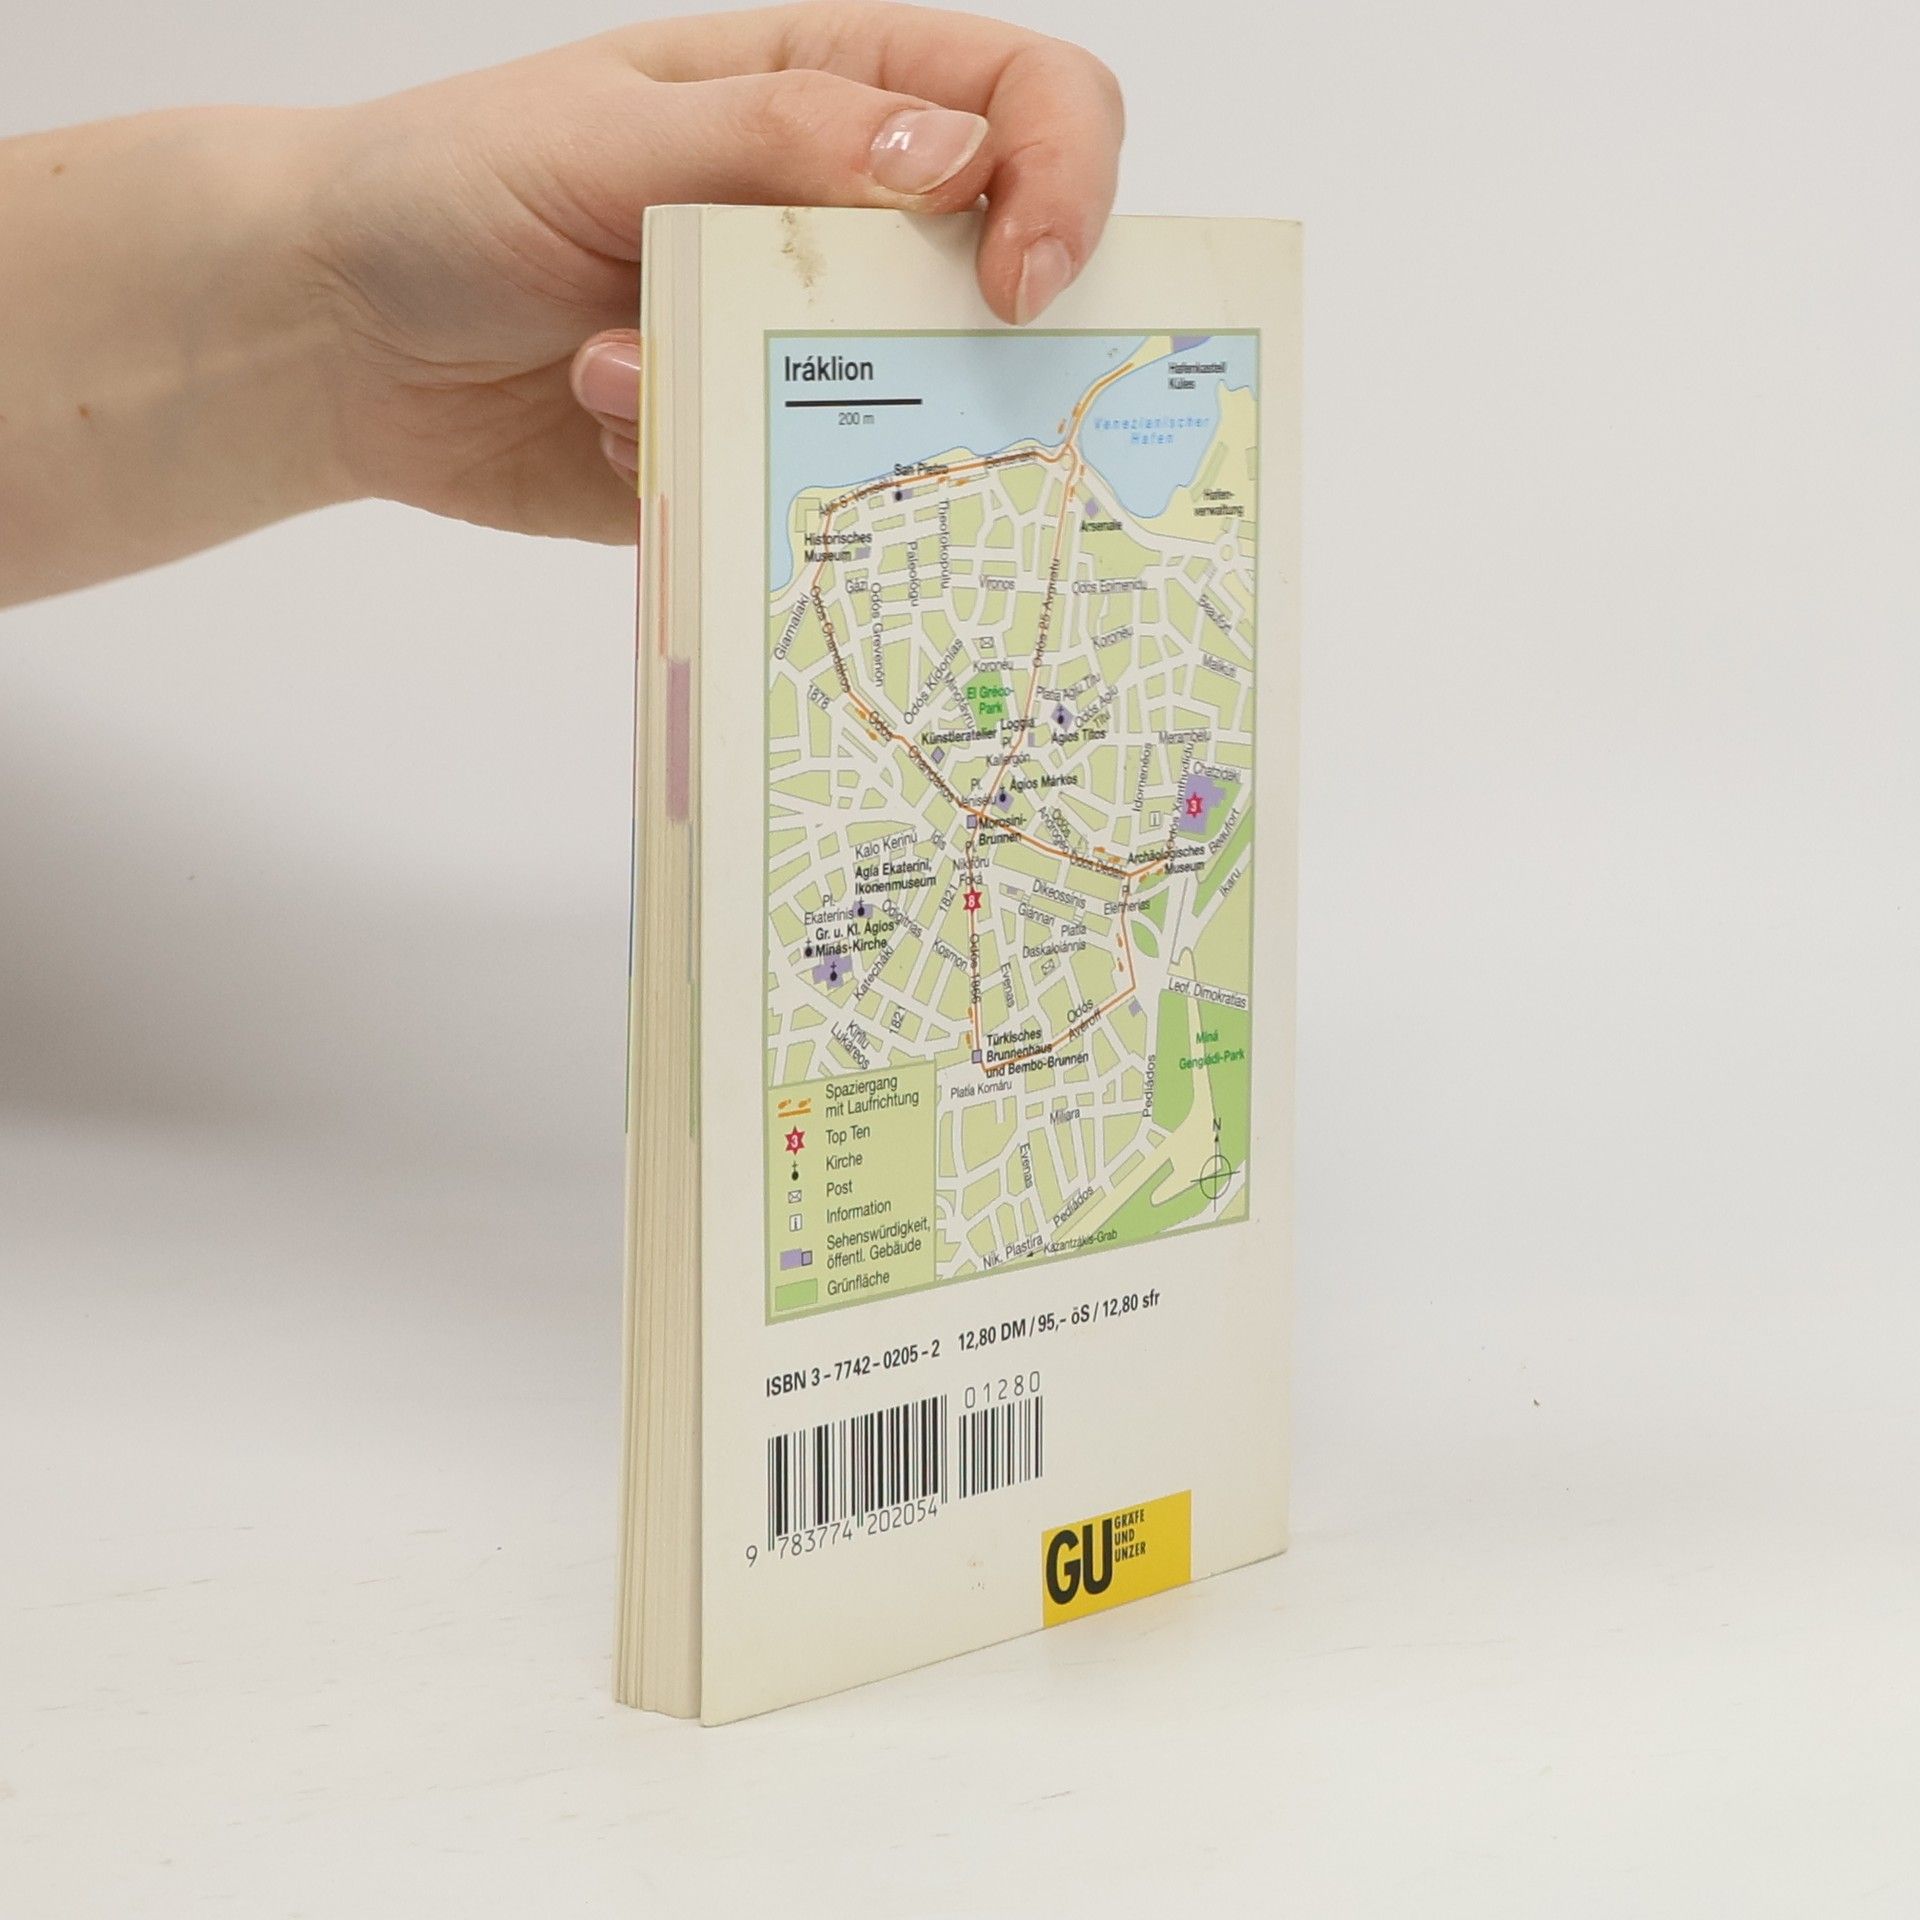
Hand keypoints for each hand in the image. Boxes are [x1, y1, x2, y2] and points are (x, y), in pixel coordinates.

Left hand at [302, 3, 1125, 543]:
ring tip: (619, 367)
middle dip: (962, 339)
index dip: (1061, 177)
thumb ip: (777, 136)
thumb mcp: (605, 131)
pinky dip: (709, 466)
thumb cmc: (450, 188)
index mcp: (827, 94)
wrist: (341, 335)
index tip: (1019, 279)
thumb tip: (955, 153)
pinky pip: (802, 492)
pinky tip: (599, 417)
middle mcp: (837, 224)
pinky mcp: (754, 453)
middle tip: (871, 377)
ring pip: (908, 410)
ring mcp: (799, 348)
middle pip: (1001, 276)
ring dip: (783, 406)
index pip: (1021, 99)